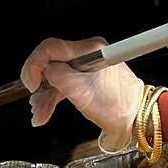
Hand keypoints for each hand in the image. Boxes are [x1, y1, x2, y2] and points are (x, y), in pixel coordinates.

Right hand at [20, 37, 144, 152]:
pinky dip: (52, 98)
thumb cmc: (118, 106)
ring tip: (39, 114)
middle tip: (34, 101)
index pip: (51, 48)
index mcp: (89, 50)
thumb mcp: (81, 92)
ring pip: (55, 77)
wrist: (136, 119)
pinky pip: (63, 85)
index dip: (35, 64)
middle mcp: (87, 55)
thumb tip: (44, 71)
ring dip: (44, 96)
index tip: (31, 83)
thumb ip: (58, 76)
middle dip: (39, 84)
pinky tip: (44, 112)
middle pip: (51, 63)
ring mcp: (86, 68)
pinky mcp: (86, 80)